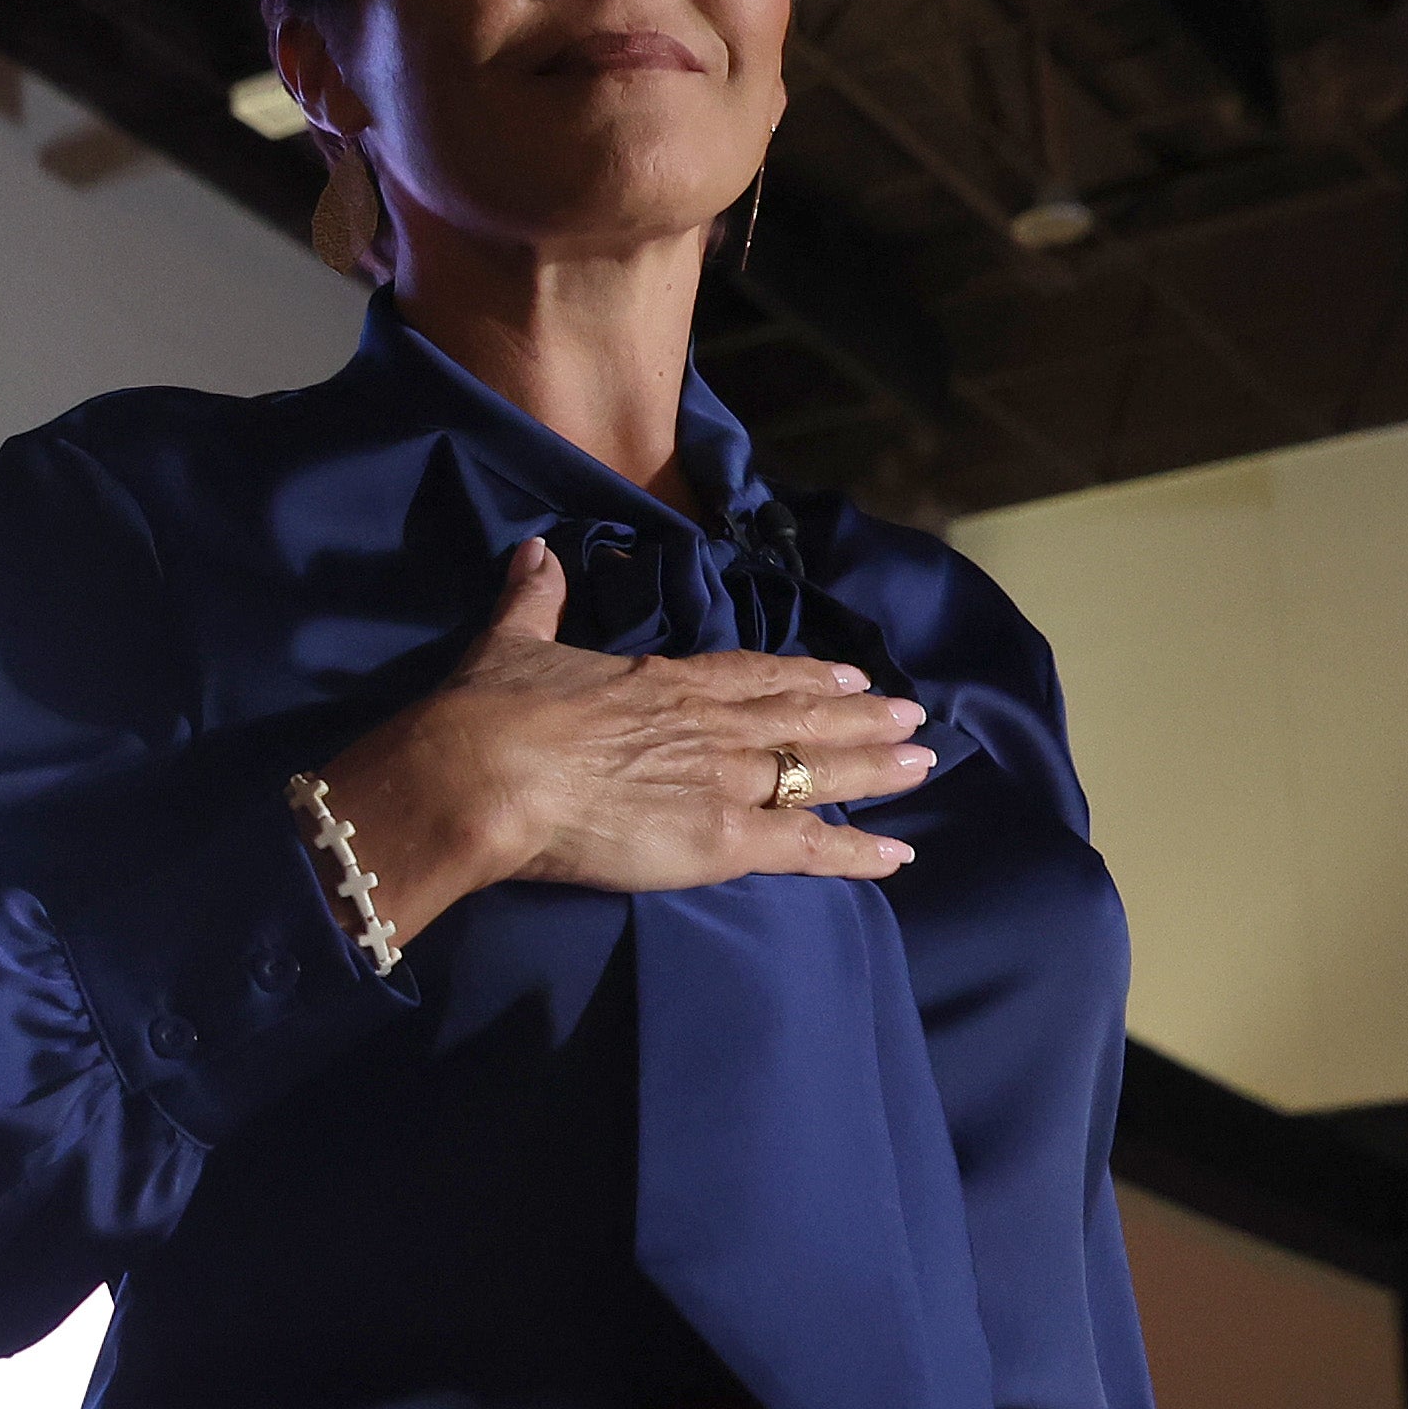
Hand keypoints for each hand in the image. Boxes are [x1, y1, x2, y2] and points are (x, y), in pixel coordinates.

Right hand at [309, 537, 932, 932]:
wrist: (484, 774)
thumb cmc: (490, 711)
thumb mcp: (511, 643)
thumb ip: (534, 600)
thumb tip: (535, 552)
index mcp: (663, 681)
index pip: (751, 675)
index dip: (804, 676)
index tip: (848, 675)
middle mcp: (709, 725)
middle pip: (802, 719)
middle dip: (861, 718)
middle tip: (914, 714)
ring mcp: (723, 779)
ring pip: (817, 771)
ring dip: (875, 769)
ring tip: (923, 762)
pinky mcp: (722, 839)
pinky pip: (805, 848)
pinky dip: (856, 853)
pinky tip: (899, 856)